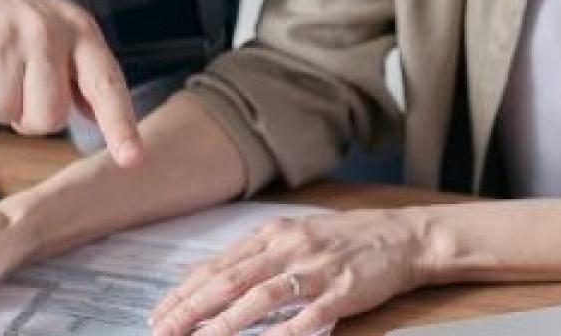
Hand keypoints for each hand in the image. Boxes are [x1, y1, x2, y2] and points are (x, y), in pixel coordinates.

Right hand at [0, 0, 142, 164]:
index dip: (120, 125)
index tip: (132, 157)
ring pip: (6, 115)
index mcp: (77, 27)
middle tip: (14, 81)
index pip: (106, 83)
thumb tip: (97, 116)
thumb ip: (77, 69)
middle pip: (48, 118)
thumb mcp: (53, 23)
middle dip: (28, 116)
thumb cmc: (3, 5)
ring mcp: (3, 39)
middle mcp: (45, 31)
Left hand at [148, 208, 432, 335]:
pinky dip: (284, 332)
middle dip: (191, 308)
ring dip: (227, 321)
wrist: (402, 235)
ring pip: (261, 296)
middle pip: (230, 280)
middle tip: (163, 330)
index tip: (158, 313)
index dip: (184, 292)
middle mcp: (288, 247)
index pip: (217, 266)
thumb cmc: (344, 239)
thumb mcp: (292, 235)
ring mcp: (315, 270)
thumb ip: (251, 255)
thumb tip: (203, 274)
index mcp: (273, 235)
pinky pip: (308, 315)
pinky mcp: (341, 291)